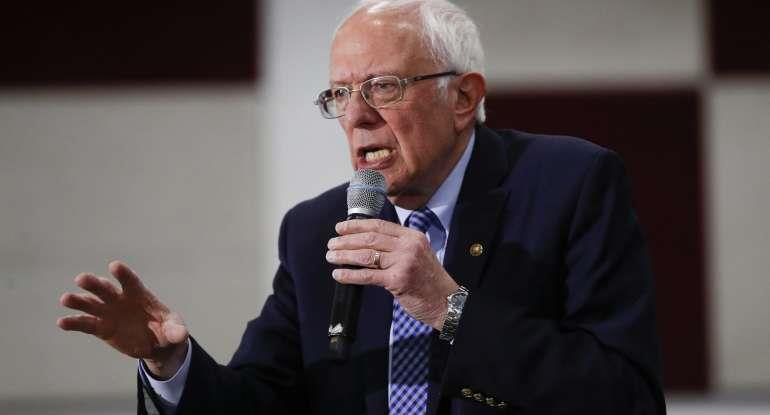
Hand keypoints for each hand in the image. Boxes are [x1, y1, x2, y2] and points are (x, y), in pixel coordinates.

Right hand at [57, 260, 187, 378]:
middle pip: (105, 289)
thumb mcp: (174, 329)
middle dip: (94, 284)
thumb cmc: (167, 329)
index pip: (130, 280)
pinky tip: (62, 322)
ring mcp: (109, 313)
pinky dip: (74, 323)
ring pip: (91, 304)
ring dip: (78, 301)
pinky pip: (86, 324)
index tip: (114, 266)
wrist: (157, 344)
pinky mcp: (102, 328)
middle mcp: (120, 300)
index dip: (123, 274)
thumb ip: (176, 330)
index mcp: (139, 294)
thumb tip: (181, 335)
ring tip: (65, 299)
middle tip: (81, 279)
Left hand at [326, 219, 458, 329]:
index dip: (356, 226)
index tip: (340, 228)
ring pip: (366, 255)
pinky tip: (338, 275)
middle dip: (346, 240)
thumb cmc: (428, 281)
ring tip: (331, 256)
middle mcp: (408, 246)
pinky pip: (368, 276)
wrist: (445, 301)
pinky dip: (350, 275)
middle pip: (370, 239)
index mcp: (412, 236)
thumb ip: (397, 247)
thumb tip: (364, 243)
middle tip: (331, 244)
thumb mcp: (417, 254)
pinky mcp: (398, 280)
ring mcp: (404, 262)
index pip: (379, 225)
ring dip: (344, 256)